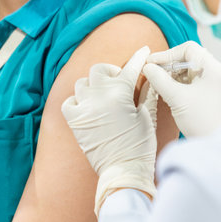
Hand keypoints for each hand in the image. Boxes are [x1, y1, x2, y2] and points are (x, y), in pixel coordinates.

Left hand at [61, 46, 157, 215]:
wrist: (123, 171)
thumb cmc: (140, 145)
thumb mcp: (147, 116)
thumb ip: (147, 93)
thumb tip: (151, 77)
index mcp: (121, 93)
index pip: (131, 68)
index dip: (139, 57)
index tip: (143, 50)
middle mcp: (99, 96)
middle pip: (100, 69)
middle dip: (111, 71)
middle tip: (119, 80)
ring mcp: (84, 108)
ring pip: (82, 83)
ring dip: (93, 85)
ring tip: (103, 95)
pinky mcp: (74, 122)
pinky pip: (69, 101)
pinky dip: (77, 100)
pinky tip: (88, 107)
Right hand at [143, 41, 220, 136]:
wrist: (219, 146)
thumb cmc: (202, 123)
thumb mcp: (177, 98)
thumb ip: (160, 79)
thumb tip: (148, 67)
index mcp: (215, 69)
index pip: (189, 49)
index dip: (168, 54)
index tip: (153, 64)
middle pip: (192, 59)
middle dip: (171, 66)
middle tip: (155, 74)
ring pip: (194, 72)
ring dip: (176, 76)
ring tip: (162, 86)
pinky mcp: (218, 97)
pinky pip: (199, 83)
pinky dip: (184, 86)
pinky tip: (173, 95)